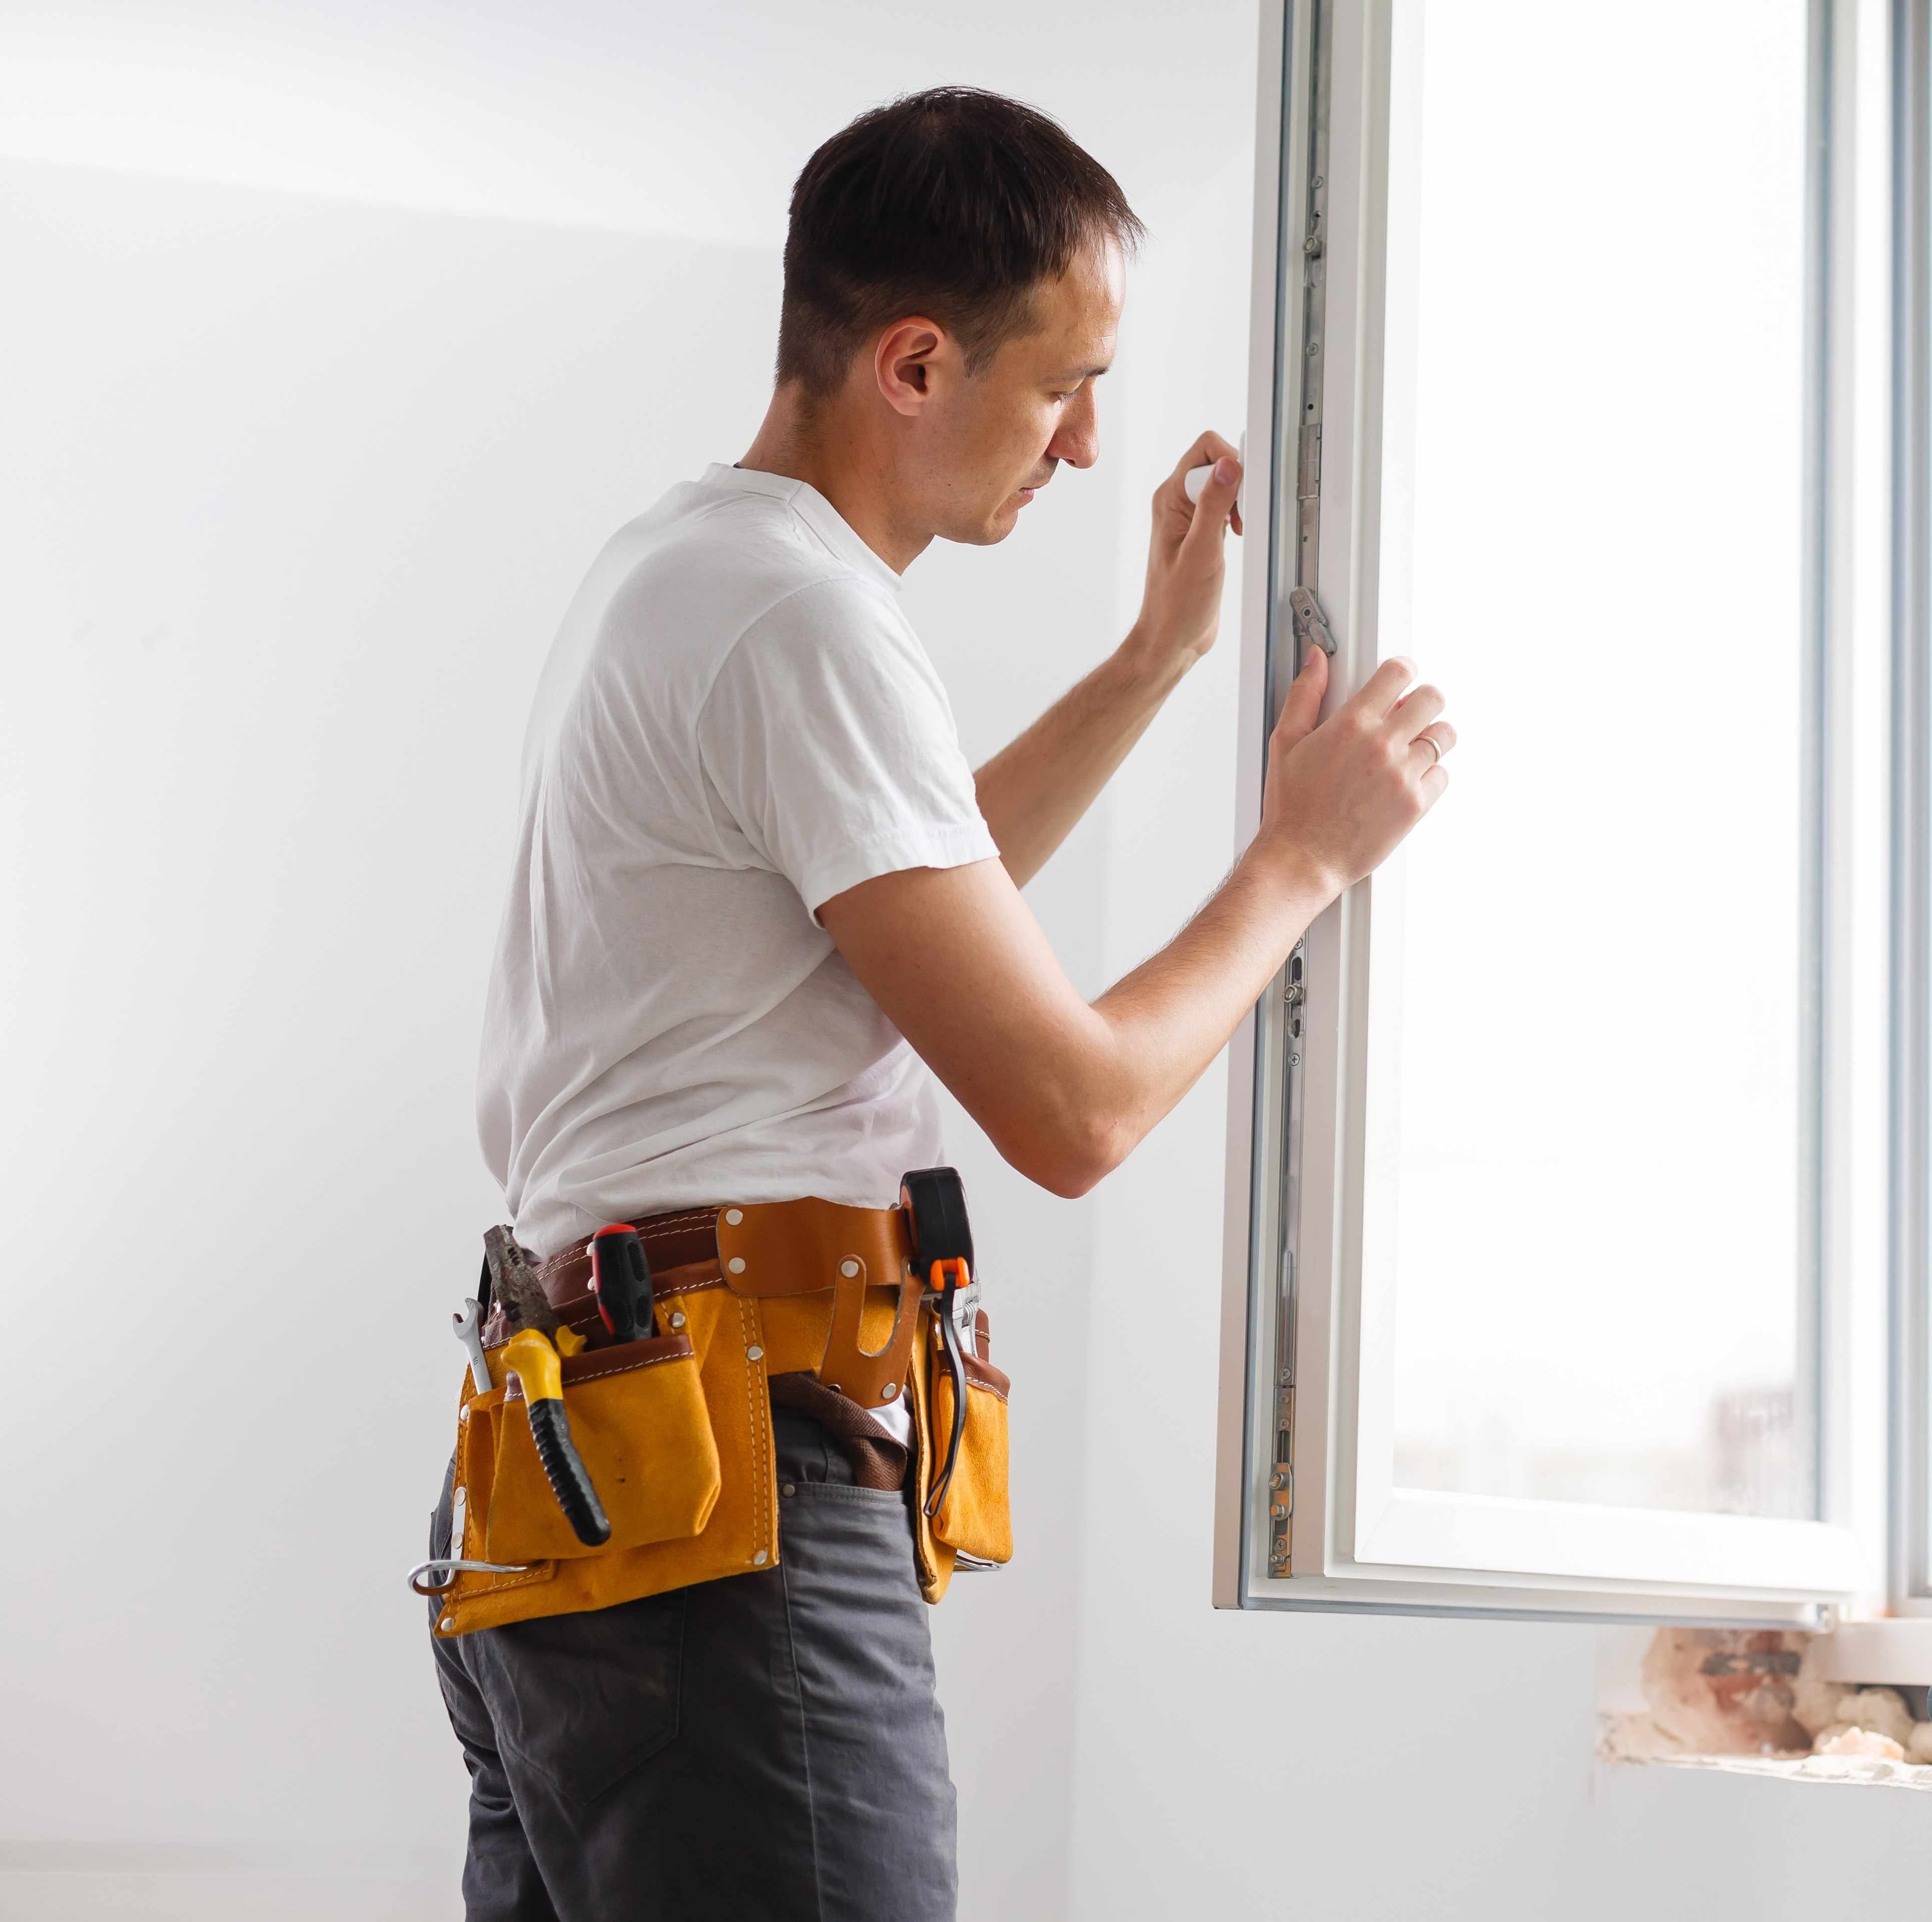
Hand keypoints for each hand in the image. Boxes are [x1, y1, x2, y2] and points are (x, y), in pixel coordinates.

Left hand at [1125, 430, 1242, 676]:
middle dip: (1238, 482)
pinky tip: (1237, 537)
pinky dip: (1238, 516)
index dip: (1230, 462)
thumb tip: (1227, 466)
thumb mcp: (1201, 552)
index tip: (1243, 492)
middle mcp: (1176, 504)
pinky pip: (1225, 507)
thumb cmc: (1177, 606)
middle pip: (1216, 463)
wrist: (1172, 639)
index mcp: (1169, 499)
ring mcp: (1189, 519)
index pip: (1204, 450)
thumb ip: (1214, 506)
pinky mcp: (1202, 534)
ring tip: (1238, 531)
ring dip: (1239, 501)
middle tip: (1241, 518)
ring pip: (1223, 485)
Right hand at [1254, 647, 1453, 898]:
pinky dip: (1430, 775)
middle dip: (1422, 701)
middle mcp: (1382, 745)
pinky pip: (1442, 775)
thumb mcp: (1286, 742)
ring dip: (1432, 736)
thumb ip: (1305, 695)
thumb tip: (1316, 660)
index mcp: (1351, 724)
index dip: (1402, 671)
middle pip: (1433, 698)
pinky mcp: (1415, 804)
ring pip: (1444, 736)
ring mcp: (1403, 775)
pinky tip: (1407, 780)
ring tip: (1411, 748)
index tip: (1400, 680)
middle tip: (1409, 714)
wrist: (1304, 859)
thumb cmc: (1292, 807)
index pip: (1398, 673)